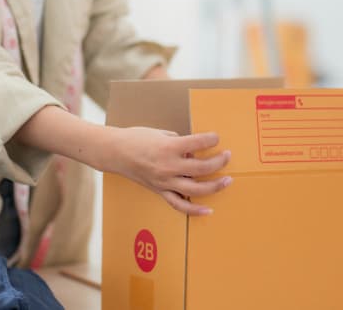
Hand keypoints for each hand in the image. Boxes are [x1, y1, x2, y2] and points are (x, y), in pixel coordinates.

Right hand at [16, 106, 231, 215]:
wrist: (115, 152)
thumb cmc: (136, 138)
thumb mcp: (160, 132)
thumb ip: (179, 141)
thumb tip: (193, 149)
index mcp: (168, 147)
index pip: (198, 143)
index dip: (211, 140)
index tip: (216, 138)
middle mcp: (168, 166)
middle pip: (202, 167)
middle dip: (219, 161)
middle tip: (227, 156)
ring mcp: (164, 181)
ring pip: (196, 189)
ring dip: (215, 185)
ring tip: (227, 180)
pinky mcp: (160, 191)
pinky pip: (179, 205)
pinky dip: (195, 210)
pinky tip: (208, 209)